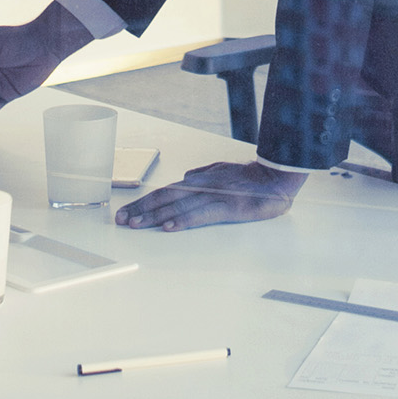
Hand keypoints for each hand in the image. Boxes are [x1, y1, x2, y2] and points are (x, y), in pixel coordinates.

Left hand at [115, 160, 306, 231]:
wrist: (276, 177)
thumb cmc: (250, 177)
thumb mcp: (221, 171)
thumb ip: (202, 174)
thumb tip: (185, 177)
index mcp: (197, 181)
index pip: (164, 192)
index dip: (143, 203)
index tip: (125, 212)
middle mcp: (200, 186)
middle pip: (164, 197)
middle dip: (140, 210)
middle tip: (121, 220)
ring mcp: (212, 196)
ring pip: (177, 206)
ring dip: (154, 215)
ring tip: (135, 224)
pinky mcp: (227, 207)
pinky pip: (200, 214)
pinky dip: (183, 220)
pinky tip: (168, 227)